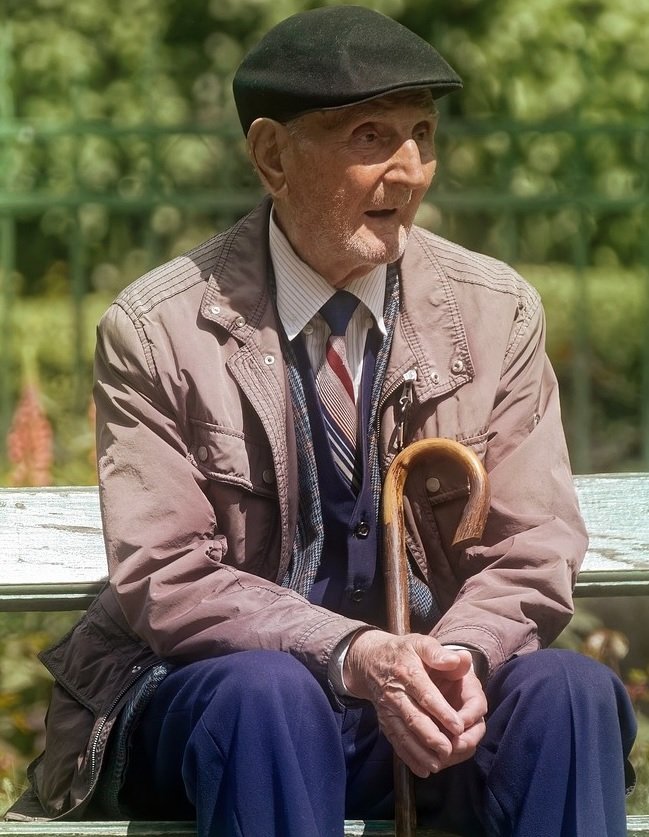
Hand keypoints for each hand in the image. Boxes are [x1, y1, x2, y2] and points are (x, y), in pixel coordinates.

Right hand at [344, 630, 486, 777]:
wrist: (370, 659)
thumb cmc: (403, 651)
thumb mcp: (420, 643)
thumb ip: (438, 652)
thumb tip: (459, 659)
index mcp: (407, 671)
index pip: (425, 693)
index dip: (441, 710)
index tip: (458, 725)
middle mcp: (395, 693)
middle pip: (413, 717)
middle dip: (430, 736)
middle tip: (449, 750)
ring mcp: (388, 709)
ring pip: (402, 734)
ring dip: (419, 752)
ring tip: (437, 765)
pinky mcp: (384, 721)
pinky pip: (395, 741)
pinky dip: (407, 757)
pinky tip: (422, 770)